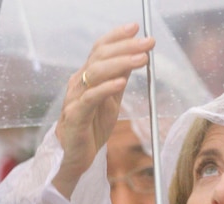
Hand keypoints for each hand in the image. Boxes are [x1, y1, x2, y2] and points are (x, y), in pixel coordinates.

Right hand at [52, 23, 154, 196]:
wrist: (77, 156)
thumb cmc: (92, 127)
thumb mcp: (112, 100)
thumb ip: (119, 78)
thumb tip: (135, 57)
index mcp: (86, 76)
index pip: (100, 48)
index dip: (117, 36)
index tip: (137, 27)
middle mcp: (78, 83)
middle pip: (100, 56)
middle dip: (126, 47)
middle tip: (148, 43)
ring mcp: (75, 98)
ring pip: (95, 73)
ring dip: (121, 63)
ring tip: (141, 59)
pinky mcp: (75, 116)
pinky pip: (91, 98)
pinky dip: (106, 88)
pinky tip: (121, 82)